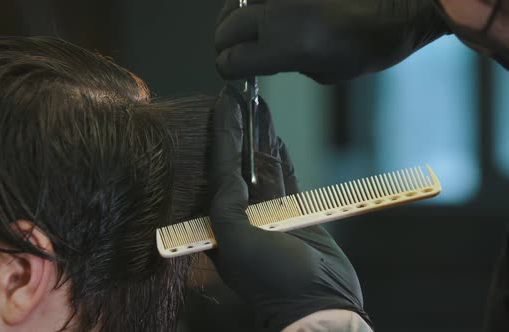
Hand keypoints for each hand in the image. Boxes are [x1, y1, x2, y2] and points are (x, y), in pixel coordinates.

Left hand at [207, 86, 366, 328]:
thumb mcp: (238, 243)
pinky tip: (276, 136)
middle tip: (240, 95)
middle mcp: (241, 214)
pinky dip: (282, 155)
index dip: (222, 134)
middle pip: (240, 161)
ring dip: (261, 136)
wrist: (318, 302)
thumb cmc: (272, 280)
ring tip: (258, 106)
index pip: (219, 169)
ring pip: (264, 164)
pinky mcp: (294, 213)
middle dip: (240, 128)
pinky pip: (286, 176)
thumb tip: (227, 174)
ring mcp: (269, 212)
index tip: (224, 103)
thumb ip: (226, 205)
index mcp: (221, 222)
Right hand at [215, 0, 449, 83]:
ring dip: (234, 15)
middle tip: (236, 47)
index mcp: (282, 48)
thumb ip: (289, 65)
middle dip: (226, 43)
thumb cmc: (373, 44)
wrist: (403, 2)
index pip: (230, 60)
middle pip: (226, 29)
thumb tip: (269, 55)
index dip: (229, 68)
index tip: (233, 68)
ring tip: (245, 23)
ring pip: (236, 1)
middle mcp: (274, 15)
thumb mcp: (327, 74)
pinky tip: (265, 9)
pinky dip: (256, 3)